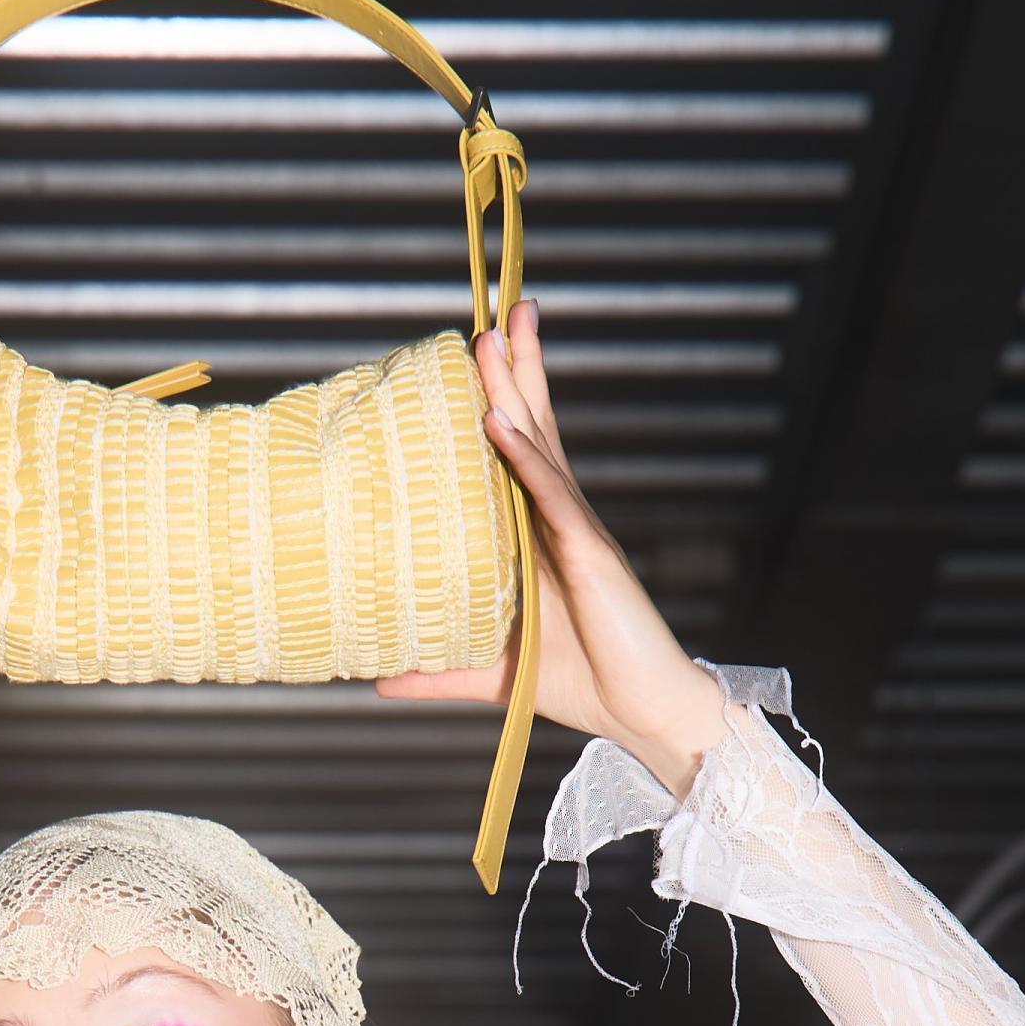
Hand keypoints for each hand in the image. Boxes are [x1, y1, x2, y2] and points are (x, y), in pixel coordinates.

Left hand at [373, 298, 729, 793]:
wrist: (643, 710)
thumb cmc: (581, 681)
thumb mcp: (493, 671)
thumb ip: (439, 672)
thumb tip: (381, 681)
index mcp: (540, 535)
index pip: (517, 454)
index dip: (499, 403)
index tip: (470, 357)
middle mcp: (559, 520)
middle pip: (532, 428)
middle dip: (512, 370)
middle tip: (489, 314)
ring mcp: (577, 531)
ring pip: (541, 444)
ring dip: (516, 388)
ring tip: (493, 336)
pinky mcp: (591, 553)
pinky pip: (553, 494)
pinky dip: (526, 456)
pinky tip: (500, 421)